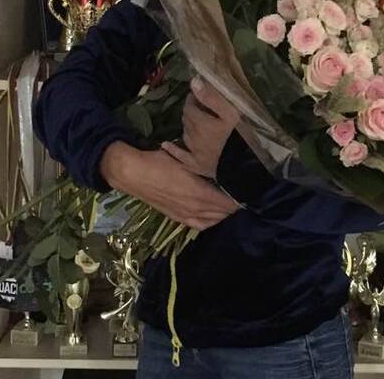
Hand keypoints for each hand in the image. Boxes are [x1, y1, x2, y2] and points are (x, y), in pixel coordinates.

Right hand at [100, 141, 237, 230]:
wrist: (133, 173)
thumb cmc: (160, 161)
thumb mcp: (186, 159)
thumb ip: (204, 164)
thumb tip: (222, 163)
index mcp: (199, 193)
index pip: (228, 202)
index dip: (240, 198)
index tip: (250, 190)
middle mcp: (195, 208)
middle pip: (223, 213)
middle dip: (235, 206)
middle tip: (244, 195)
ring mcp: (185, 215)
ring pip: (213, 220)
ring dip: (224, 214)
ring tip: (232, 204)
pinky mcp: (177, 218)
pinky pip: (200, 225)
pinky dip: (211, 221)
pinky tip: (214, 215)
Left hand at [161, 77, 239, 178]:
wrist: (246, 166)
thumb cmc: (242, 136)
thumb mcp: (231, 113)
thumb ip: (211, 97)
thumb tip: (194, 82)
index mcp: (201, 122)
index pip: (190, 105)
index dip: (194, 98)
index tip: (200, 95)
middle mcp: (194, 137)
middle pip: (187, 119)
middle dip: (191, 111)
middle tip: (201, 107)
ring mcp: (195, 153)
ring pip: (185, 134)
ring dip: (188, 126)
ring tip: (195, 121)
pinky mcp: (197, 166)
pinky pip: (181, 156)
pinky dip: (173, 149)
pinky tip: (165, 145)